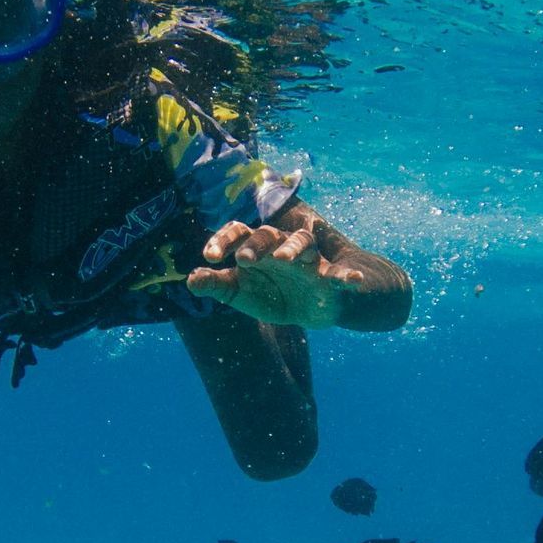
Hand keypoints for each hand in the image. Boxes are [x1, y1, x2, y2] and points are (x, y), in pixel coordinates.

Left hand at [187, 207, 406, 329]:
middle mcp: (280, 248)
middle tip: (243, 259)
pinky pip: (339, 275)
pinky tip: (353, 281)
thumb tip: (189, 280)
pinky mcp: (328, 278)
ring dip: (293, 248)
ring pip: (302, 243)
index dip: (222, 241)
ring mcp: (307, 260)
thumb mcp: (242, 293)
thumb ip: (217, 285)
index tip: (208, 257)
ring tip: (284, 258)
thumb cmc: (272, 294)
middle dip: (256, 244)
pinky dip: (347, 278)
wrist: (312, 309)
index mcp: (255, 249)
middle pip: (267, 234)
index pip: (237, 233)